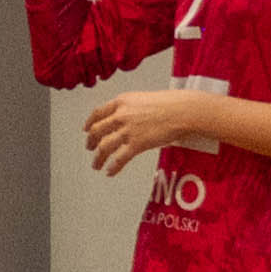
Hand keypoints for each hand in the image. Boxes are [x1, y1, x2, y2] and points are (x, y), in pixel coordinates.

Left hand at [84, 88, 216, 177]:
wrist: (184, 111)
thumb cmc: (170, 104)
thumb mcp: (143, 99)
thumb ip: (130, 108)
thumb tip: (125, 119)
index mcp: (121, 101)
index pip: (98, 113)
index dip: (89, 122)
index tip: (86, 130)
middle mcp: (120, 115)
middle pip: (97, 130)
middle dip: (91, 141)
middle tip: (90, 148)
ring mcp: (128, 130)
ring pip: (104, 146)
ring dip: (98, 158)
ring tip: (96, 165)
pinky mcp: (137, 143)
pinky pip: (119, 158)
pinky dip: (113, 167)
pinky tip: (110, 172)